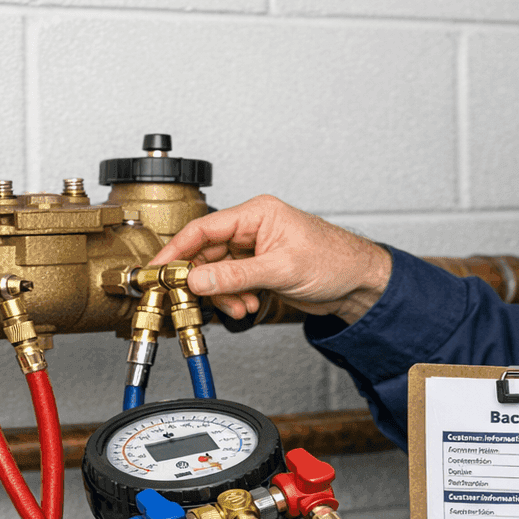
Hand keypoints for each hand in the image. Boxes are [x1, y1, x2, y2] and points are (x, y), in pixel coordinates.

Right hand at [149, 195, 390, 324]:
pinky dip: (235, 298)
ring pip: (218, 272)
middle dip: (205, 281)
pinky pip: (232, 283)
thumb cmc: (334, 261)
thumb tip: (197, 279)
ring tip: (242, 305)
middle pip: (206, 253)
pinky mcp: (260, 268)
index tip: (158, 269)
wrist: (359, 283)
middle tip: (197, 299)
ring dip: (224, 294)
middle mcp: (253, 228)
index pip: (204, 229)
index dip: (176, 250)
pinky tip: (250, 304)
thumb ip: (234, 275)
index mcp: (257, 213)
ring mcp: (256, 249)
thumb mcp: (280, 270)